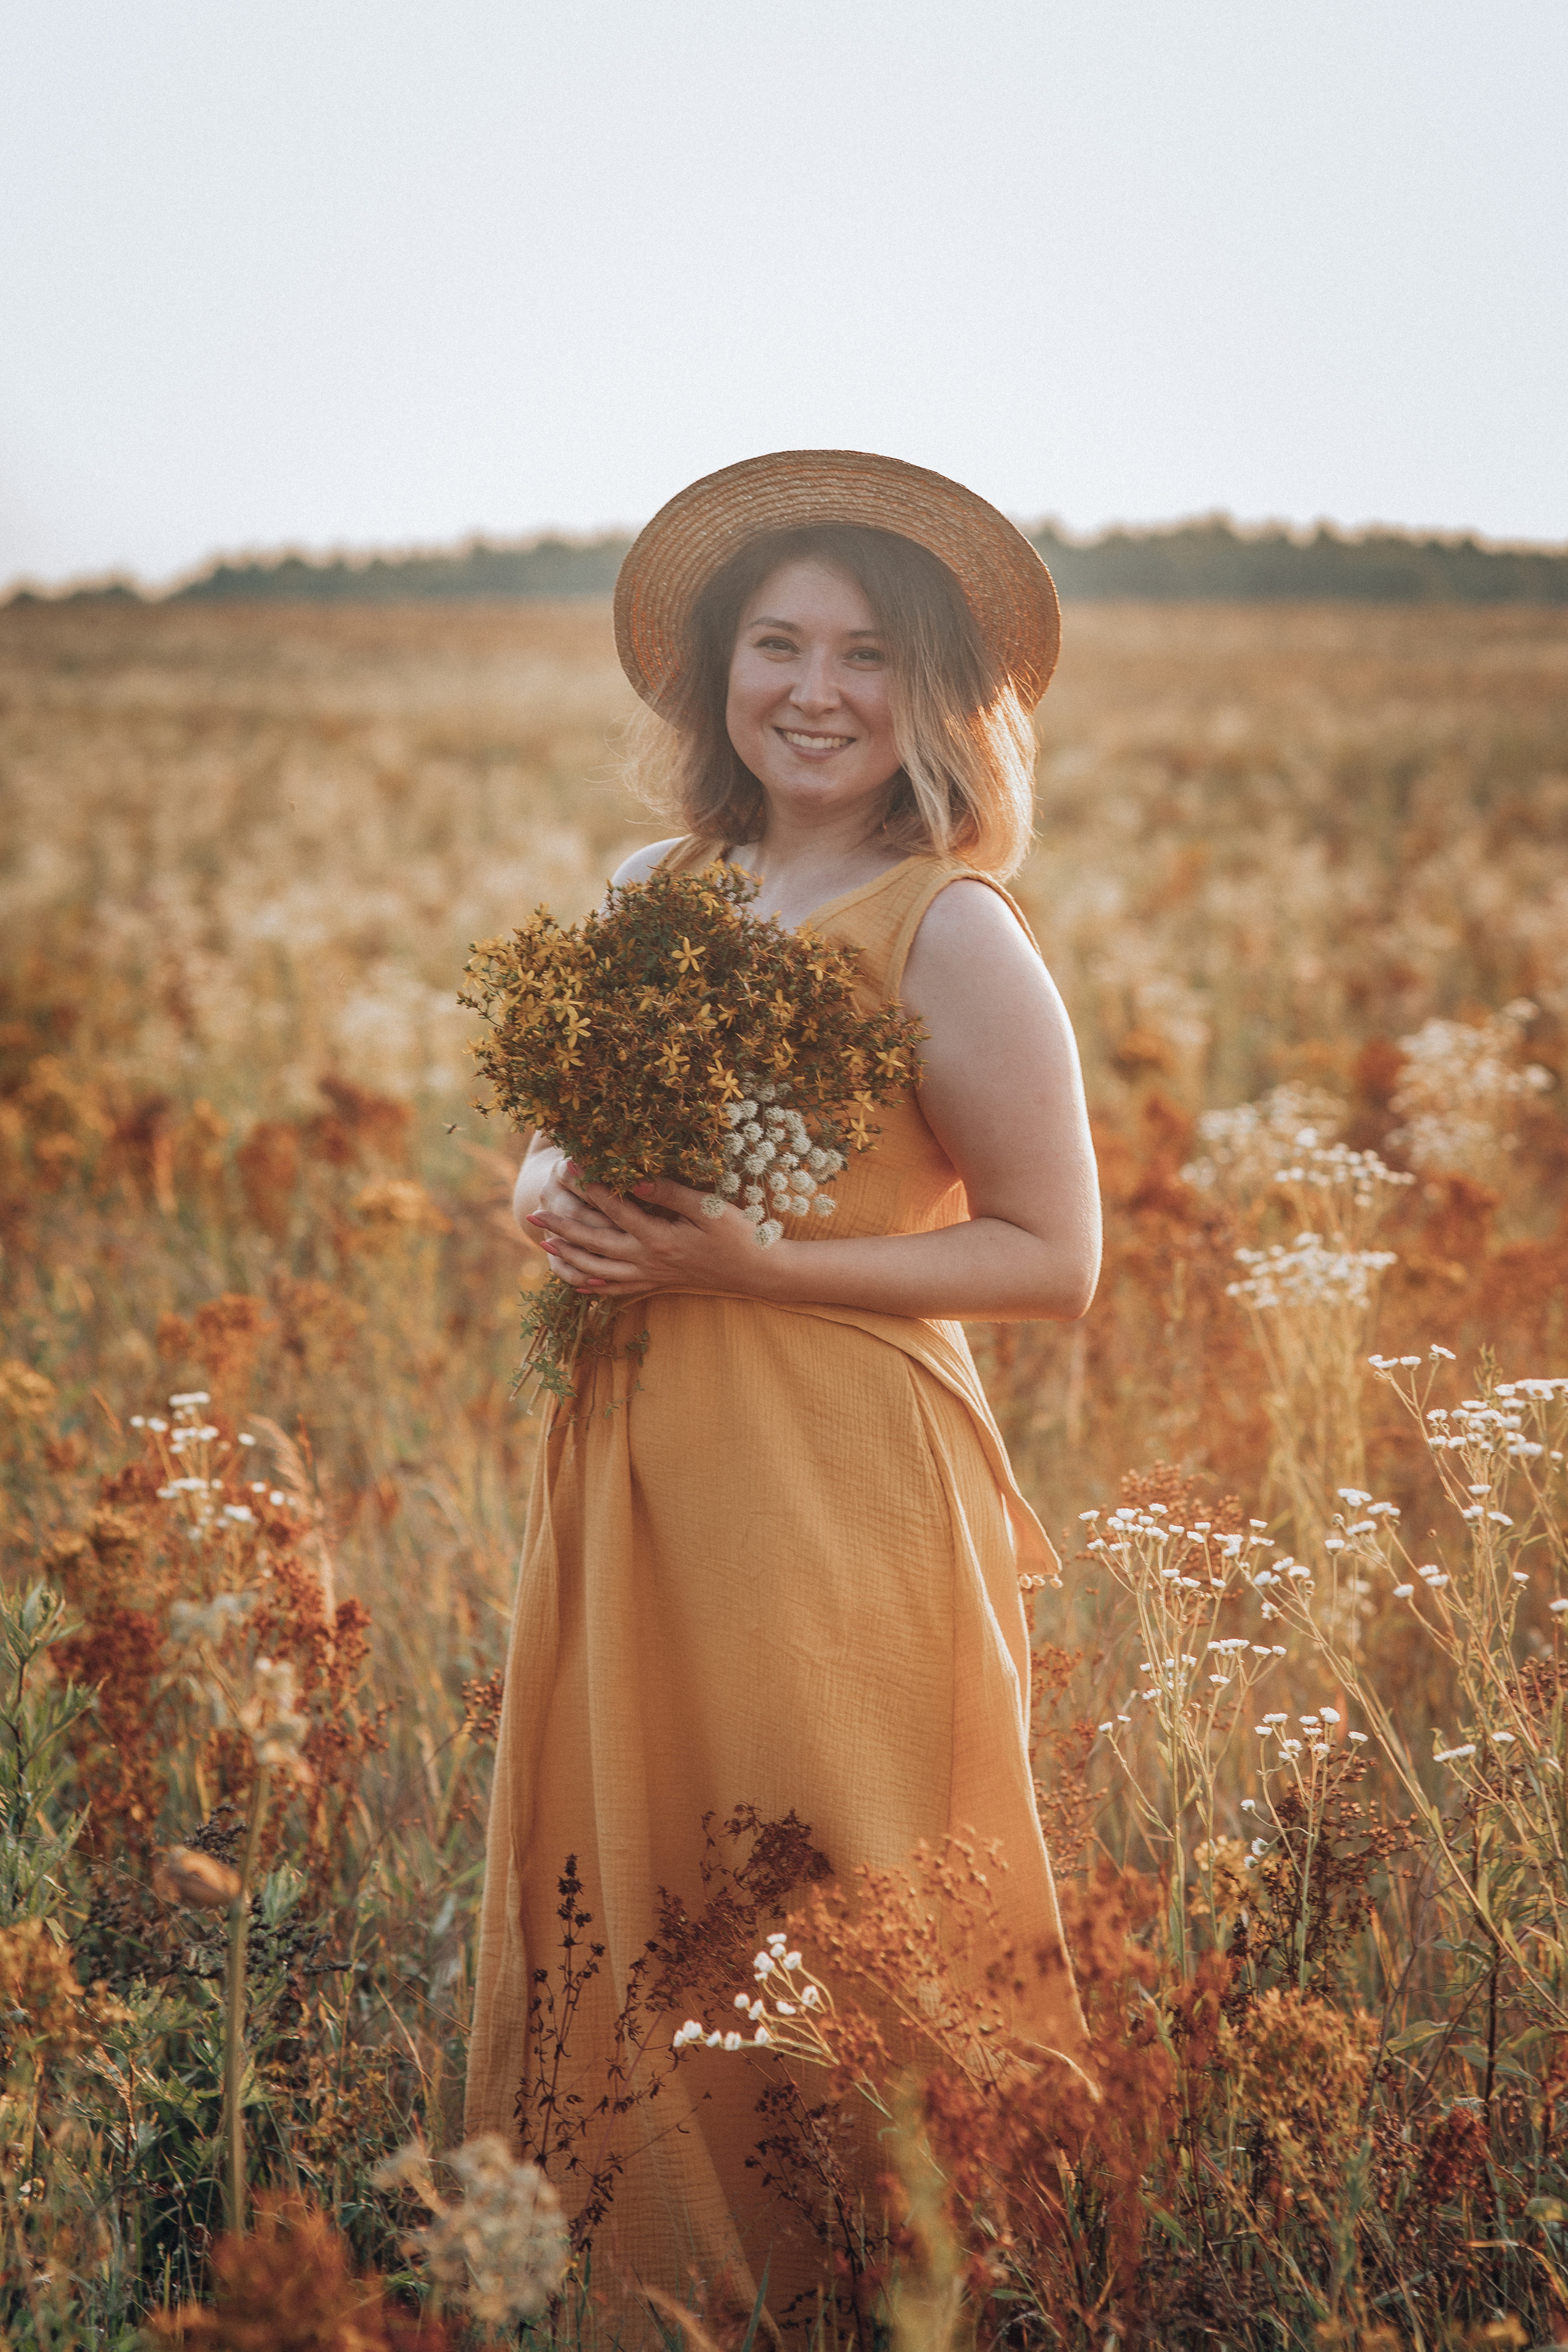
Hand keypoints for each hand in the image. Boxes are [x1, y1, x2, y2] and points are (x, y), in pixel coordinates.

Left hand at [527, 1167, 782, 1297]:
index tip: (569, 1167)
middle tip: (534, 1211)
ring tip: (545, 1243)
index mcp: (659, 1238)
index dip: (590, 1187)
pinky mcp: (659, 1283)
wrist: (759, 1273)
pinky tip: (579, 1281)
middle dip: (563, 1226)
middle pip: (595, 1243)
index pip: (614, 1209)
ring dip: (570, 1256)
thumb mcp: (711, 1208)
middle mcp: (648, 1261)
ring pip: (599, 1271)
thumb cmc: (741, 1236)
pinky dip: (595, 1285)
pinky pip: (619, 1289)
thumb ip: (671, 1194)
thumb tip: (634, 1179)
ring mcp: (651, 1275)